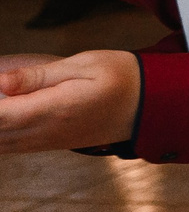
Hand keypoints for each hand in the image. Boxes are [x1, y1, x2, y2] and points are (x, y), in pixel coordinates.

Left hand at [0, 51, 141, 152]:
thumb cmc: (121, 77)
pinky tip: (4, 118)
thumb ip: (37, 75)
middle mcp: (45, 132)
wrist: (151, 104)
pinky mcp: (51, 143)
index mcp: (53, 110)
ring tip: (3, 104)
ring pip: (0, 143)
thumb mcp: (83, 65)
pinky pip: (11, 146)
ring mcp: (47, 141)